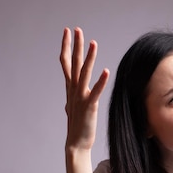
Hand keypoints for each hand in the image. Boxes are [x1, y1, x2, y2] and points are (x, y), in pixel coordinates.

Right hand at [60, 27, 109, 150]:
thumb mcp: (72, 109)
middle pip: (74, 64)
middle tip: (76, 29)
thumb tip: (67, 101)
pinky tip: (105, 71)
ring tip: (93, 43)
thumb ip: (71, 100)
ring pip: (84, 74)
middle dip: (75, 46)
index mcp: (70, 89)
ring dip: (89, 58)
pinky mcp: (89, 106)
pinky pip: (95, 91)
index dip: (66, 47)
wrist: (76, 143)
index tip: (67, 32)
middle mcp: (73, 90)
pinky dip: (100, 81)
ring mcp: (80, 97)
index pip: (66, 63)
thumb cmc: (77, 126)